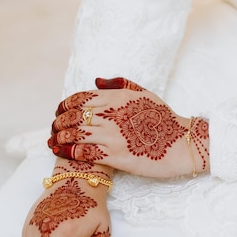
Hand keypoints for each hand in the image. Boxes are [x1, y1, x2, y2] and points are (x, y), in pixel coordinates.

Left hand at [49, 77, 209, 178]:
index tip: (60, 113)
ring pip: (75, 134)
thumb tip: (97, 81)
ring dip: (60, 138)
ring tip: (53, 142)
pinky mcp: (115, 155)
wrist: (182, 143)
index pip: (80, 98)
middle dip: (58, 123)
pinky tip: (61, 153)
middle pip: (73, 116)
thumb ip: (120, 85)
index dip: (64, 106)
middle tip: (54, 129)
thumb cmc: (165, 119)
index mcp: (116, 98)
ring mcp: (112, 135)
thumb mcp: (145, 94)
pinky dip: (69, 152)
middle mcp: (111, 114)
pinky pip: (85, 152)